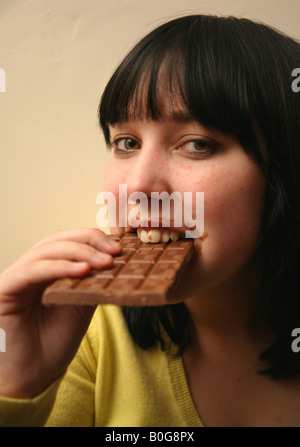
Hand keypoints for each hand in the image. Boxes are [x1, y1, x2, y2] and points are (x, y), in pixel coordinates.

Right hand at [0, 228, 120, 397]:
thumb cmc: (53, 344)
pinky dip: (59, 267)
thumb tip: (115, 258)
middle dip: (89, 240)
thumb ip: (92, 281)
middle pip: (57, 239)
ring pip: (46, 251)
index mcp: (45, 270)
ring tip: (104, 262)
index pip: (67, 241)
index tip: (119, 248)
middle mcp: (28, 269)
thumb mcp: (81, 305)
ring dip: (79, 252)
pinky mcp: (4, 289)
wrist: (33, 379)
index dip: (92, 238)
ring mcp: (15, 278)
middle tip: (115, 251)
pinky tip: (83, 270)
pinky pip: (32, 271)